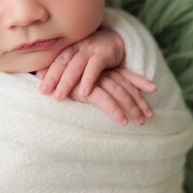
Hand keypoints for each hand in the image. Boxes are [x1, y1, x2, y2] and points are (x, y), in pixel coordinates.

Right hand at [37, 66, 156, 125]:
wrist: (41, 78)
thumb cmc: (59, 83)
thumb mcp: (79, 84)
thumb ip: (93, 87)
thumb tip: (105, 96)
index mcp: (100, 70)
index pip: (125, 77)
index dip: (140, 86)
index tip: (151, 98)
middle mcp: (99, 73)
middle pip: (125, 87)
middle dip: (139, 102)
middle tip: (149, 117)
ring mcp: (93, 80)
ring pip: (119, 94)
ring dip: (131, 108)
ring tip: (141, 122)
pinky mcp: (84, 89)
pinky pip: (104, 100)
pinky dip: (115, 111)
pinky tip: (122, 121)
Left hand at [38, 30, 125, 100]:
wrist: (116, 40)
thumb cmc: (92, 53)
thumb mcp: (75, 56)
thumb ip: (61, 64)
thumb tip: (39, 75)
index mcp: (67, 47)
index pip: (54, 61)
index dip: (45, 73)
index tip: (39, 88)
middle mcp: (76, 46)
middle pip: (62, 62)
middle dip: (52, 77)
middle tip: (43, 92)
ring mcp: (90, 49)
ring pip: (76, 65)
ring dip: (67, 82)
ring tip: (59, 96)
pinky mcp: (104, 53)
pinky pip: (95, 66)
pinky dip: (89, 78)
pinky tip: (85, 92)